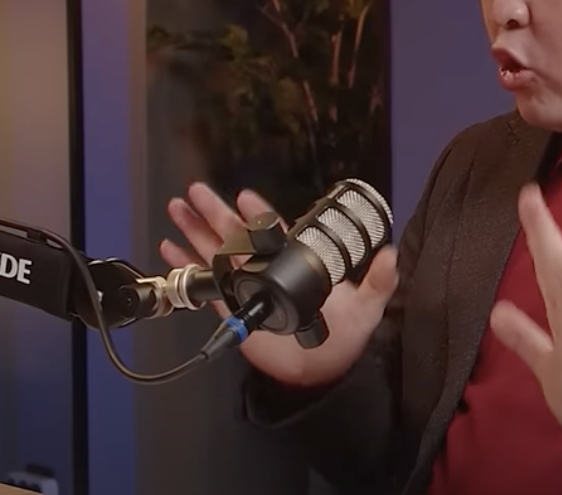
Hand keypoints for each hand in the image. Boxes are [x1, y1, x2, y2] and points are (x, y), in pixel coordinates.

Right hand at [160, 182, 399, 387]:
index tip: (245, 197)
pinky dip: (186, 266)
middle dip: (214, 211)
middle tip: (196, 191)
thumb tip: (390, 256)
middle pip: (234, 233)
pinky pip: (204, 283)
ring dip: (194, 230)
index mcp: (295, 258)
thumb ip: (378, 281)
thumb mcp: (368, 305)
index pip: (273, 229)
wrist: (323, 370)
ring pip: (214, 250)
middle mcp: (266, 266)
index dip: (258, 213)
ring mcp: (246, 284)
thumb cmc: (345, 333)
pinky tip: (170, 249)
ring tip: (177, 208)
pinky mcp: (231, 305)